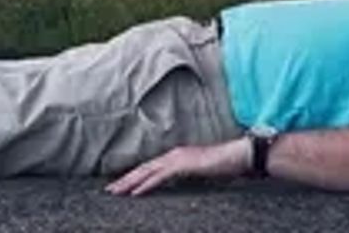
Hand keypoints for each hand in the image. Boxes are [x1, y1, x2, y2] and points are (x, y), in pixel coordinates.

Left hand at [105, 139, 250, 195]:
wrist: (238, 156)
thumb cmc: (223, 165)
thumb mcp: (200, 173)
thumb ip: (187, 177)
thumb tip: (179, 185)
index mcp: (175, 157)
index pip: (149, 167)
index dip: (133, 176)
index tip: (120, 186)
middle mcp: (173, 155)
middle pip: (143, 168)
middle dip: (125, 180)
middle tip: (110, 190)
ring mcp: (177, 158)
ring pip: (147, 172)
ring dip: (130, 182)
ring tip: (116, 192)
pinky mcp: (183, 165)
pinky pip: (160, 177)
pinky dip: (146, 185)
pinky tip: (136, 193)